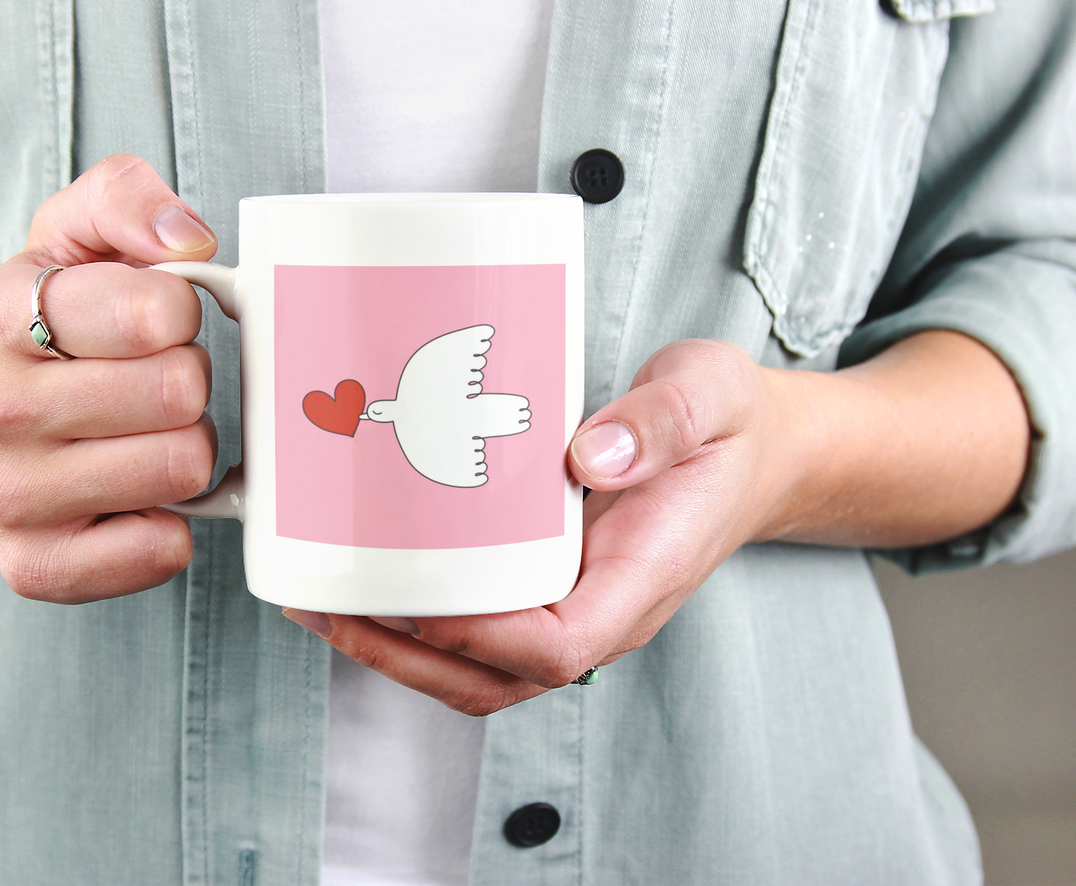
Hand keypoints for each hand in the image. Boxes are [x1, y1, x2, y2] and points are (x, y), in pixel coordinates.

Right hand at [0, 155, 220, 602]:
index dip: (181, 313)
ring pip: (182, 468)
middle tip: (153, 383)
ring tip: (143, 433)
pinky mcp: (36, 565)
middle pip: (182, 394)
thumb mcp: (71, 235)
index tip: (156, 320)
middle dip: (189, 382)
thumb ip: (125, 198)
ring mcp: (8, 495)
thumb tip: (189, 238)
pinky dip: (171, 524)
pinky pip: (160, 551)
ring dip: (186, 449)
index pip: (160, 312)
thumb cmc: (51, 326)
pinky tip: (138, 496)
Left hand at [287, 339, 789, 713]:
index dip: (480, 638)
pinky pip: (478, 625)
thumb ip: (659, 422)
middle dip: (403, 656)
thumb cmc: (731, 428)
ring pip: (476, 665)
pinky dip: (416, 617)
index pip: (557, 648)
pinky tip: (368, 577)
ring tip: (319, 601)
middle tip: (322, 606)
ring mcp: (573, 603)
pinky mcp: (549, 584)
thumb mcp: (711, 397)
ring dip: (395, 647)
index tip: (415, 600)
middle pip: (494, 678)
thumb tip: (586, 454)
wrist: (756, 451)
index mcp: (643, 579)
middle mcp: (602, 610)